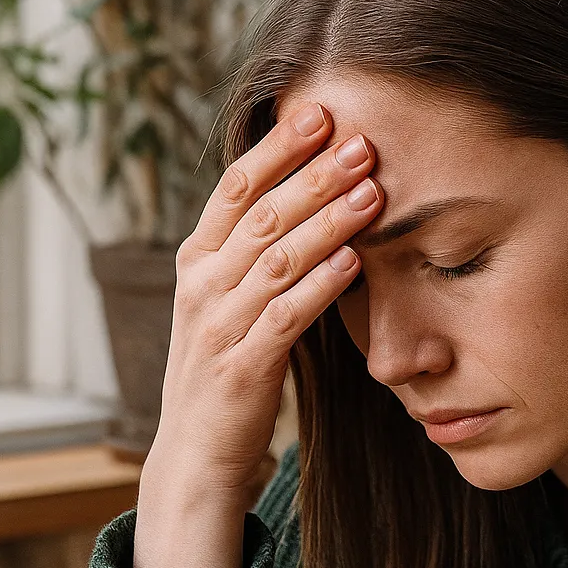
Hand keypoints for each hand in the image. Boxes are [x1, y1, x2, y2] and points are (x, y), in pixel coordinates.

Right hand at [133, 100, 379, 567]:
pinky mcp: (243, 366)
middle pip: (261, 214)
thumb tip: (310, 194)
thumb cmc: (226, 369)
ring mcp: (219, 326)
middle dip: (313, 174)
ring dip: (327, 221)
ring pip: (276, 258)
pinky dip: (320, 285)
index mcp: (197, 261)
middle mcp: (202, 285)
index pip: (234, 188)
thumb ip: (258, 253)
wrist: (196, 454)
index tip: (318, 113)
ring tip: (372, 191)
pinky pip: (285, 316)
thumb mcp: (230, 301)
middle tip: (361, 141)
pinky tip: (353, 260)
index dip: (275, 148)